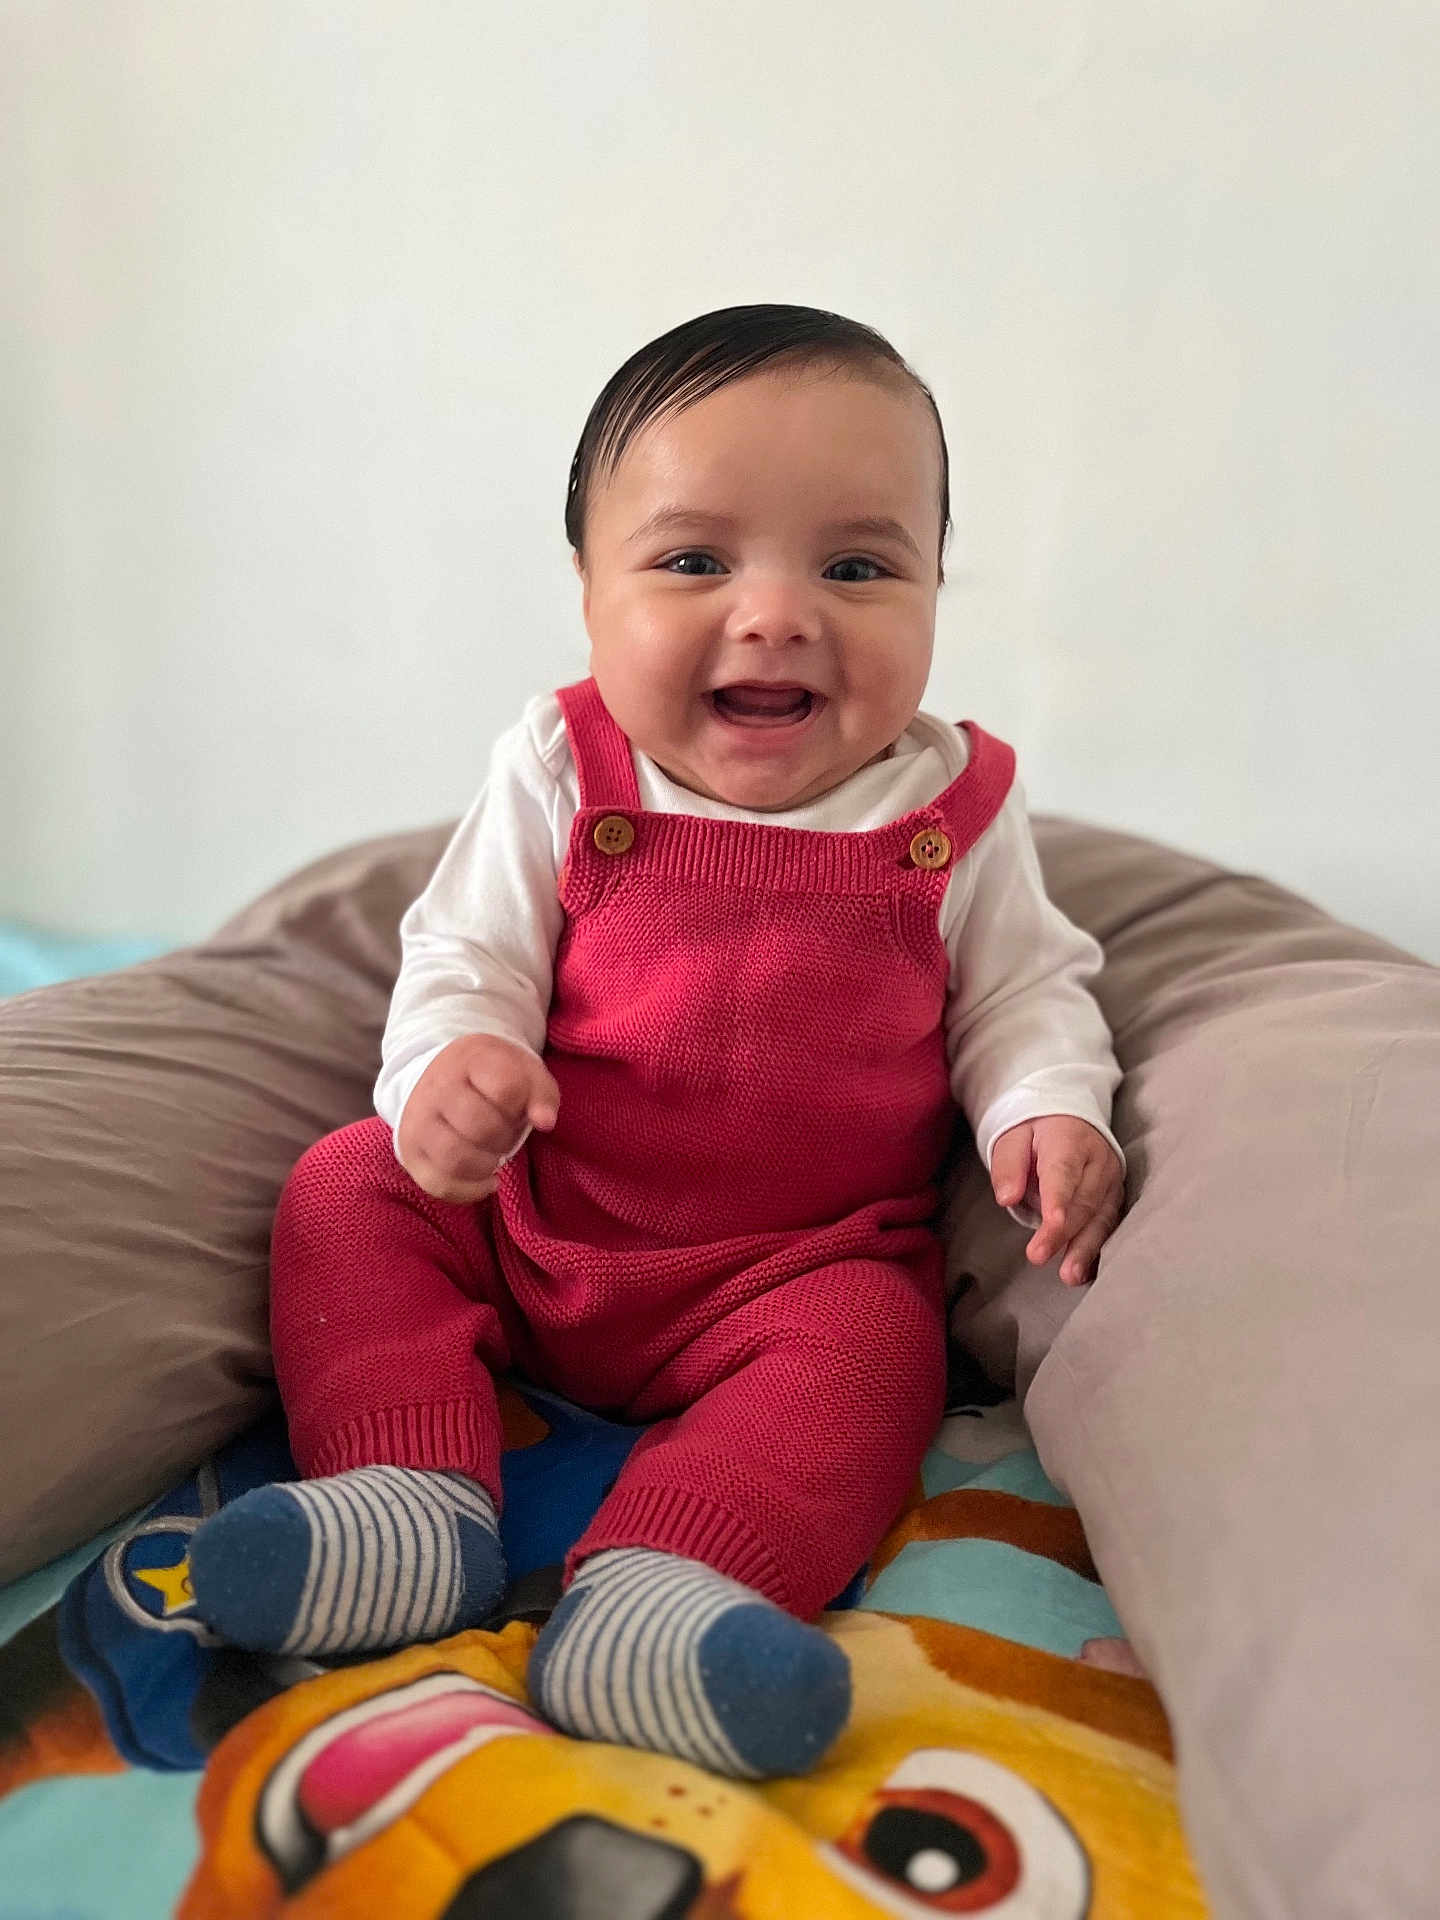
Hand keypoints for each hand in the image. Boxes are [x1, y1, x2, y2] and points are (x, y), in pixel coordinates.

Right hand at [397, 1034, 559, 1203]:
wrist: (442, 1075)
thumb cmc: (492, 1078)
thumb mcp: (524, 1073)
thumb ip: (542, 1094)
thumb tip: (546, 1122)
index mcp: (470, 1059)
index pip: (506, 1089)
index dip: (521, 1106)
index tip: (516, 1106)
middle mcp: (436, 1087)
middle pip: (481, 1128)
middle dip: (504, 1137)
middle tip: (504, 1133)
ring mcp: (417, 1120)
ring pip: (456, 1159)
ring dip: (487, 1166)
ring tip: (494, 1156)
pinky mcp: (409, 1152)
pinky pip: (439, 1184)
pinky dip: (469, 1190)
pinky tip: (486, 1180)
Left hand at [990, 1115, 1123, 1286]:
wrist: (1070, 1120)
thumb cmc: (1035, 1132)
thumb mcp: (1013, 1137)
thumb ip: (1008, 1165)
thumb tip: (1006, 1198)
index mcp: (1070, 1139)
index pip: (1063, 1172)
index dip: (1059, 1199)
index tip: (1051, 1223)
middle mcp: (1098, 1160)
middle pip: (1083, 1200)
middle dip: (1063, 1232)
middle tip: (1037, 1256)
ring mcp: (1111, 1181)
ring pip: (1102, 1218)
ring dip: (1086, 1248)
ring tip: (1070, 1275)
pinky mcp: (1114, 1198)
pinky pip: (1109, 1226)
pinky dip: (1097, 1250)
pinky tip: (1085, 1273)